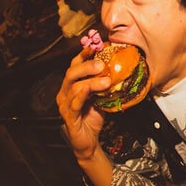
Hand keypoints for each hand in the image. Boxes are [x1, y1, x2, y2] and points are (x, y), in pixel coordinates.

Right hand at [56, 46, 111, 160]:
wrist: (89, 141)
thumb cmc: (93, 117)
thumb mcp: (101, 97)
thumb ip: (106, 84)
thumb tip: (121, 69)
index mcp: (71, 85)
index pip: (75, 65)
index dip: (83, 55)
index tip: (95, 45)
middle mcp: (65, 93)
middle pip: (71, 73)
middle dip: (87, 66)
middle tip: (102, 64)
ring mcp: (65, 105)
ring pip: (74, 87)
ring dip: (91, 81)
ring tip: (107, 81)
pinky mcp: (69, 117)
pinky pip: (73, 104)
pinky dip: (81, 96)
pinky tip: (88, 90)